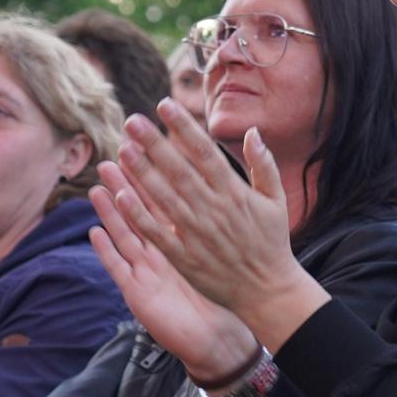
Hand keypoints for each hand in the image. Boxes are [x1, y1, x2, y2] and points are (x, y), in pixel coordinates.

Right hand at [89, 173, 259, 387]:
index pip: (166, 203)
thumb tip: (222, 193)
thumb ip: (218, 224)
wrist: (217, 340)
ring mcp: (146, 272)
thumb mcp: (221, 256)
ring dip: (111, 213)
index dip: (158, 178)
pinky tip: (95, 232)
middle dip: (129, 186)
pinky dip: (107, 252)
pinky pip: (121, 269)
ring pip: (126, 236)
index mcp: (180, 242)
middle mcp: (159, 253)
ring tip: (98, 187)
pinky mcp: (138, 294)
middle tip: (116, 155)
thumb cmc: (223, 298)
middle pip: (142, 214)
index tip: (151, 150)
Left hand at [105, 100, 327, 349]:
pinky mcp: (184, 257)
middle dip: (155, 144)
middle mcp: (213, 210)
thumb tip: (253, 131)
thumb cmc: (272, 242)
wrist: (267, 290)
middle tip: (132, 121)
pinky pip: (157, 233)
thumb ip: (263, 165)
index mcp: (235, 193)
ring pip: (164, 198)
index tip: (164, 105)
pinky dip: (139, 215)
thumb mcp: (276, 200)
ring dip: (141, 173)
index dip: (183, 128)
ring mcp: (197, 234)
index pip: (205, 153)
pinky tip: (120, 196)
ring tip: (123, 149)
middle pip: (179, 170)